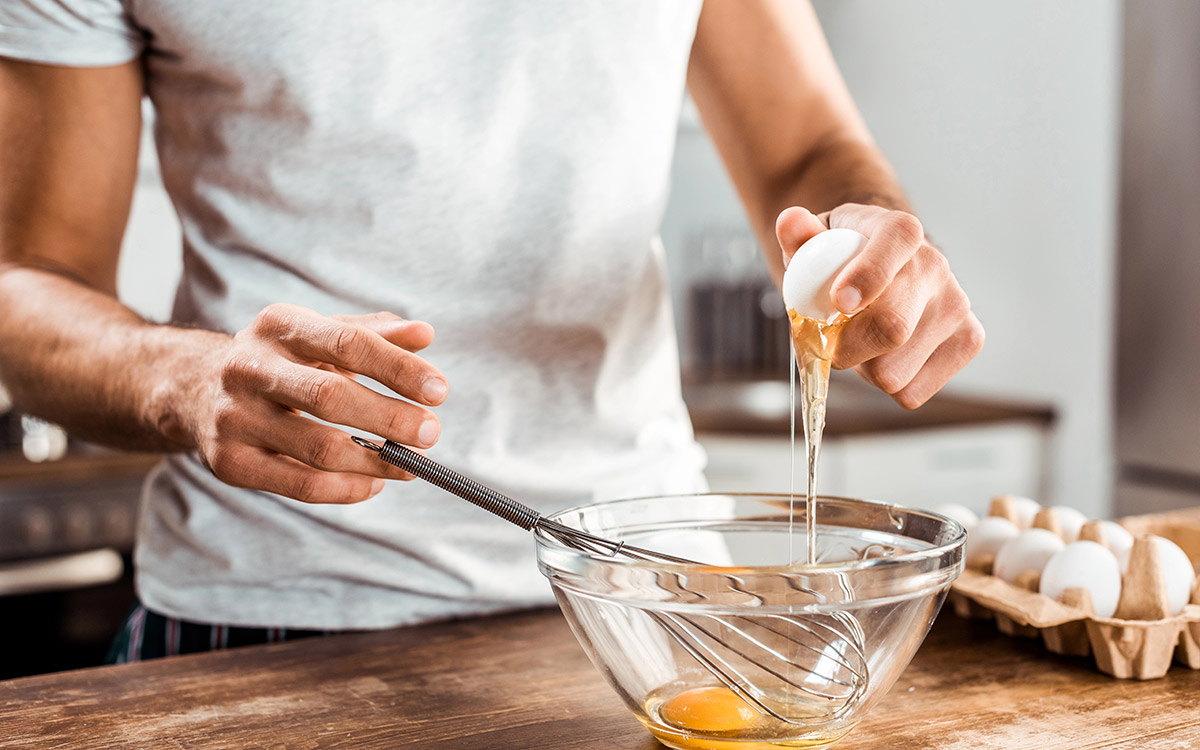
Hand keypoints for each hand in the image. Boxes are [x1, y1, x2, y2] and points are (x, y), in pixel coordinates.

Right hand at [188, 304, 446, 503]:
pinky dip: (347, 490)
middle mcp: (250, 367)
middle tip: (431, 433)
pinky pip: (300, 485)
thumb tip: (425, 335)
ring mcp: (235, 417)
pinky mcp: (229, 462)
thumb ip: (373, 335)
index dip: (398, 369)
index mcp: (279, 326)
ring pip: (318, 448)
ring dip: (375, 461)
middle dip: (390, 418)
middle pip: (330, 397)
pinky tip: (375, 483)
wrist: (194, 389)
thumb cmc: (281, 360)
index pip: (348, 343)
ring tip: (411, 464)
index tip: (440, 391)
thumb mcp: (319, 334)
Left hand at [776, 204, 983, 408]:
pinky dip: (886, 385)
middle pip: (891, 327)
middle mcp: (936, 266)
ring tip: (859, 341)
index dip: (868, 276)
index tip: (839, 302)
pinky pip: (910, 392)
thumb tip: (790, 223)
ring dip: (862, 368)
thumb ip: (798, 233)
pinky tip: (883, 356)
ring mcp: (957, 306)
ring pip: (893, 371)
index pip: (895, 245)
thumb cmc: (842, 259)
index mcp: (900, 231)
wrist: (883, 273)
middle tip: (825, 342)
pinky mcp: (968, 341)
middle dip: (844, 348)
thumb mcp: (815, 240)